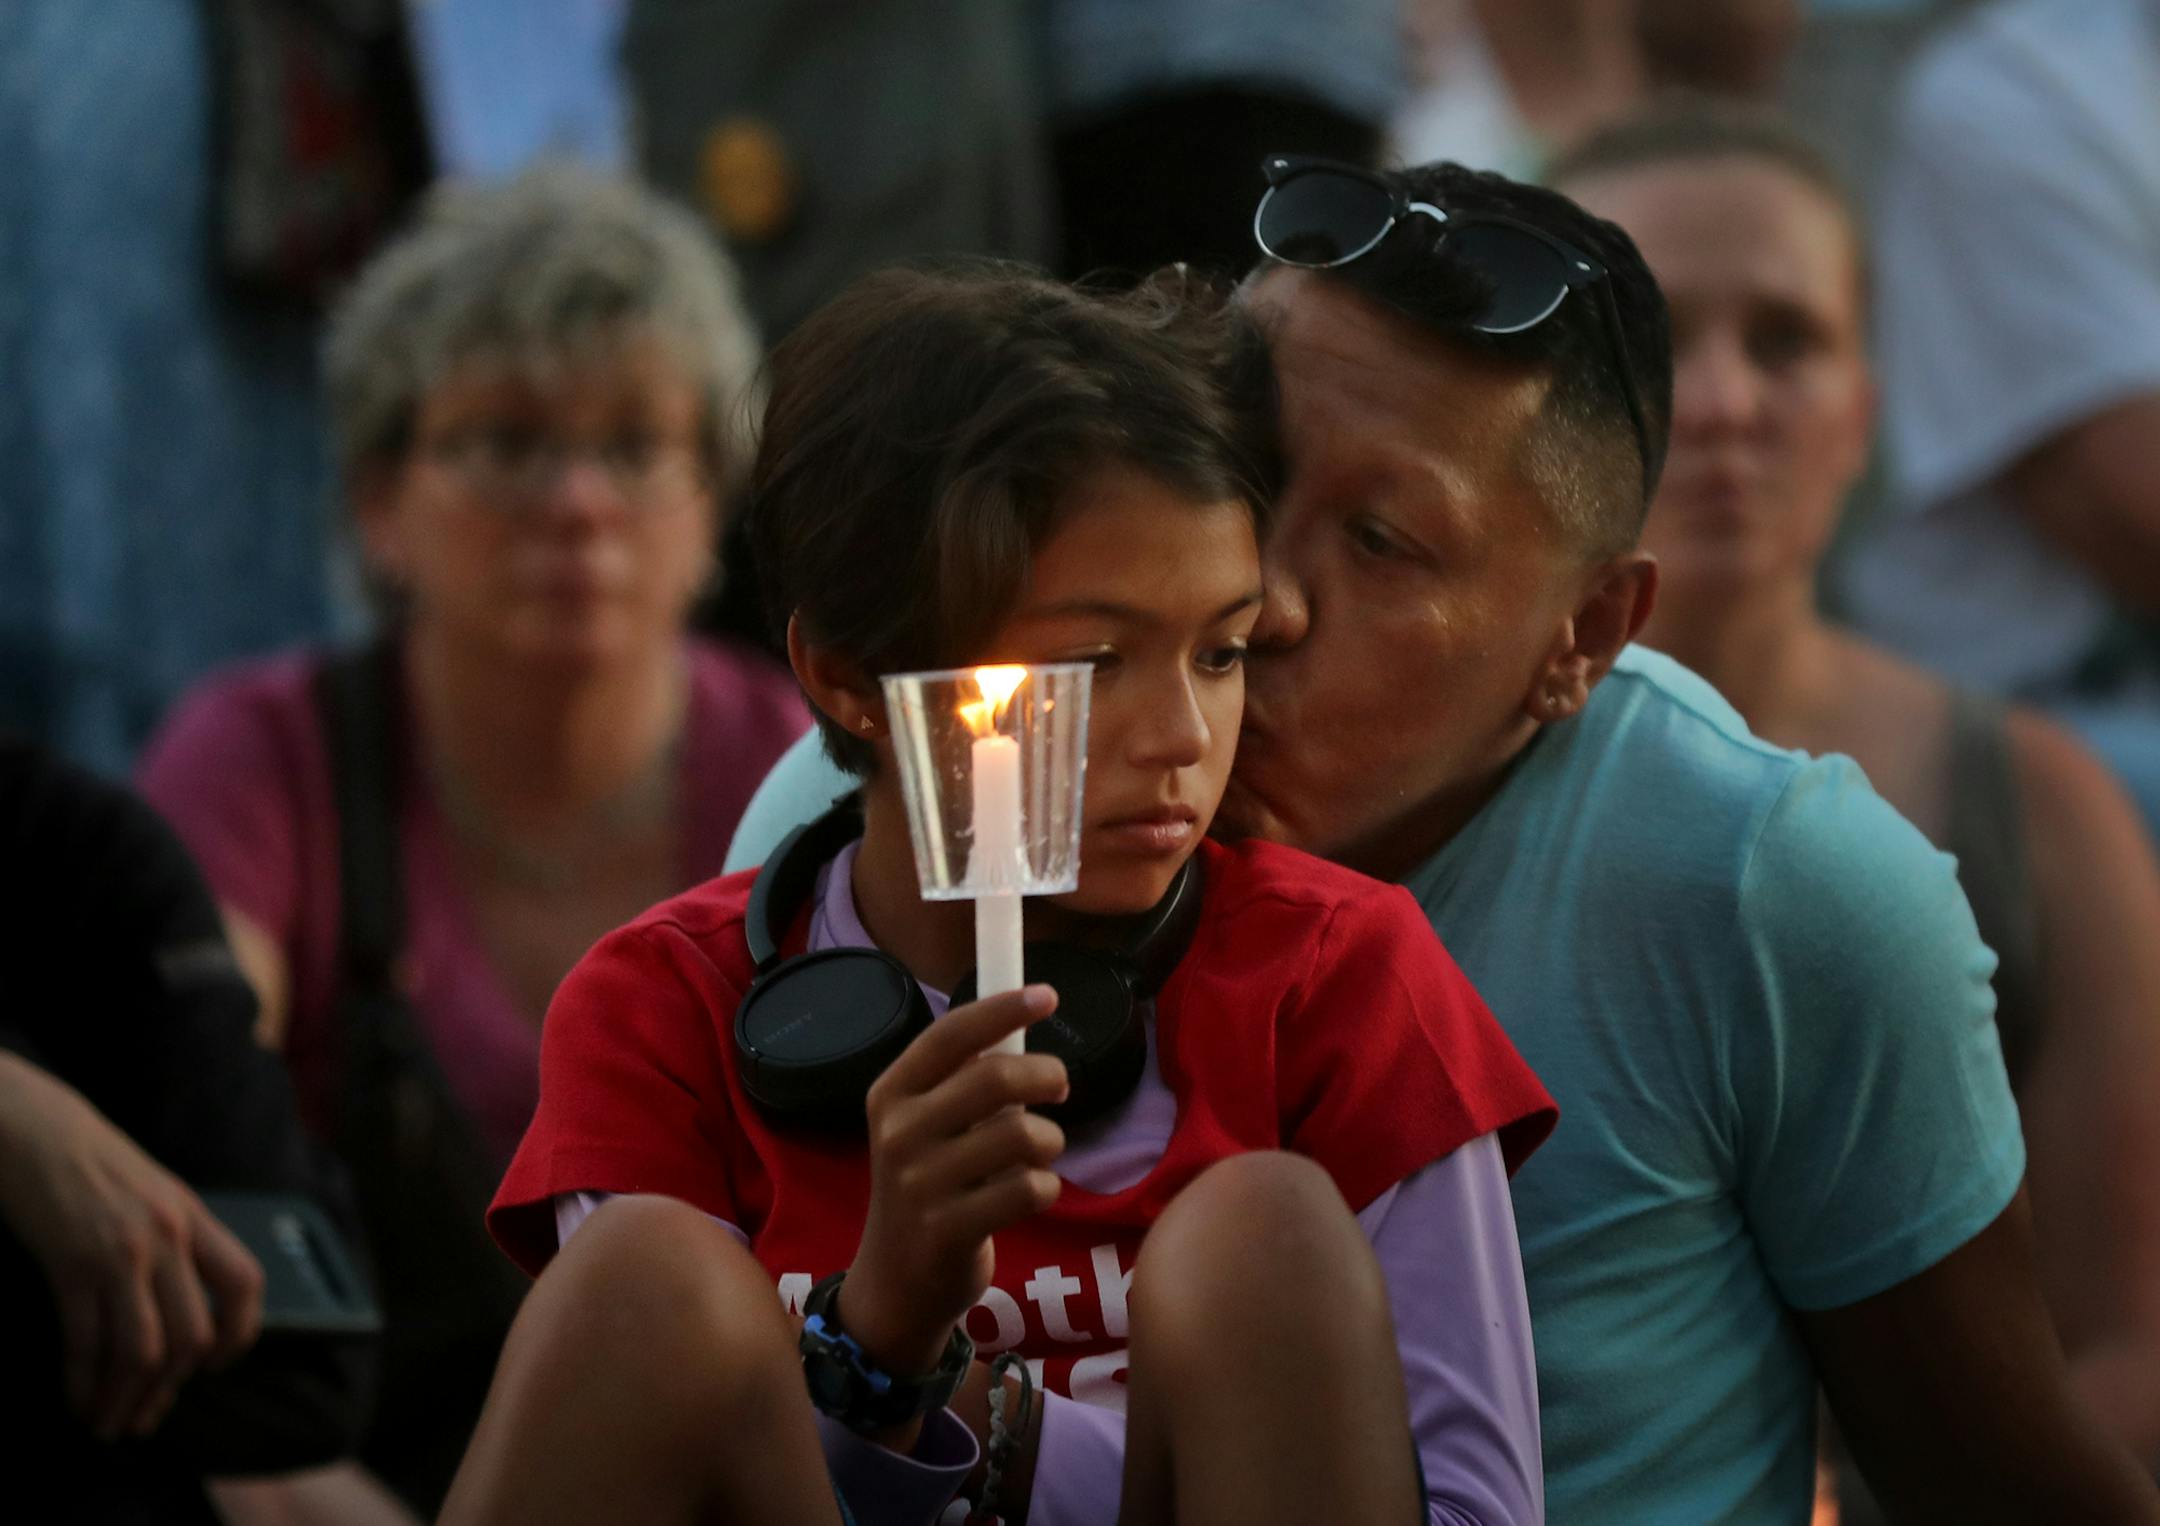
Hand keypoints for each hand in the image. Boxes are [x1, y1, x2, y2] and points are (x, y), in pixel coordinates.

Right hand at [0, 1052, 264, 1438]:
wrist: (34, 1129)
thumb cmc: (92, 1162)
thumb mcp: (154, 1192)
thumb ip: (177, 1239)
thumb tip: (186, 1303)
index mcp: (193, 1217)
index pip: (244, 1282)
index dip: (239, 1333)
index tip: (213, 1365)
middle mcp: (167, 1237)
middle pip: (193, 1333)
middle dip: (170, 1388)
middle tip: (146, 1416)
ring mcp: (120, 1252)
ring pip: (142, 1350)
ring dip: (126, 1398)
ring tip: (109, 1423)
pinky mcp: (69, 1265)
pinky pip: (85, 1341)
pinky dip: (83, 1382)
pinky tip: (76, 1400)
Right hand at [843, 985, 1067, 1375]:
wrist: (896, 1282)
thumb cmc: (925, 1187)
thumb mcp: (923, 1126)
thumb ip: (962, 1081)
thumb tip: (1023, 1022)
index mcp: (891, 1094)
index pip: (950, 1034)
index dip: (1002, 1008)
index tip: (1048, 996)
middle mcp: (898, 1133)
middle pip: (996, 1077)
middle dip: (1047, 1075)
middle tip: (1061, 1086)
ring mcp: (920, 1185)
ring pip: (1022, 1135)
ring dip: (1050, 1141)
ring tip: (1039, 1153)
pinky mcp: (948, 1231)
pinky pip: (1029, 1189)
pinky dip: (1045, 1188)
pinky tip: (1028, 1195)